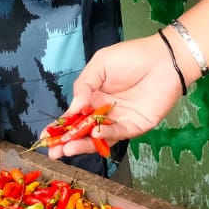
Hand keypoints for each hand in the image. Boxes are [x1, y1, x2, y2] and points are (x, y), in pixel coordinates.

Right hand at [46, 36, 183, 159]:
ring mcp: (118, 121)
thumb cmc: (132, 57)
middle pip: (82, 131)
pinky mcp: (135, 127)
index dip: (59, 126)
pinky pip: (117, 134)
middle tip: (53, 152)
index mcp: (93, 96)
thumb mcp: (100, 64)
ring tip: (68, 149)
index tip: (44, 137)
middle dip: (67, 142)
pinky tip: (96, 132)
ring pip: (98, 137)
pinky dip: (106, 135)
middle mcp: (103, 112)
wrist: (164, 59)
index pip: (73, 115)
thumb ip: (84, 85)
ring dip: (83, 144)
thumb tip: (73, 108)